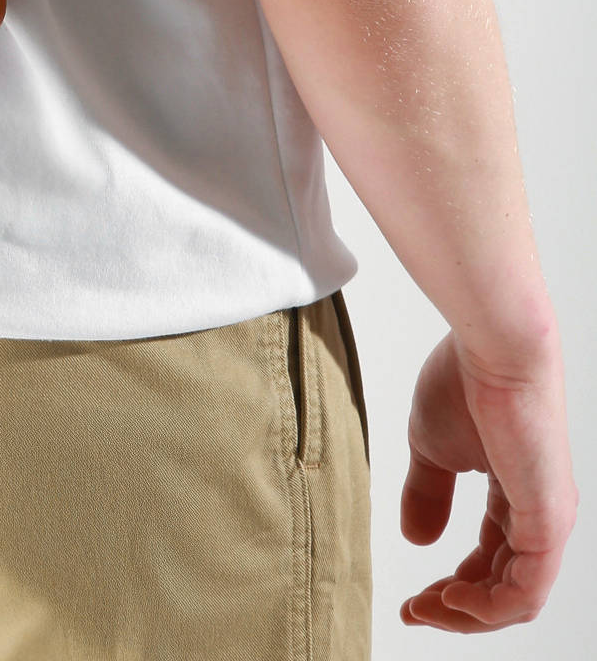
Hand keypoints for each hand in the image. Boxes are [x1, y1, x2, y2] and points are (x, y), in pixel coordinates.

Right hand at [400, 326, 577, 631]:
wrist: (490, 346)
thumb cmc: (464, 381)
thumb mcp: (432, 448)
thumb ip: (427, 494)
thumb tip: (418, 540)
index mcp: (517, 496)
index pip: (491, 562)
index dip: (453, 588)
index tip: (412, 597)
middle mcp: (540, 514)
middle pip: (504, 588)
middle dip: (457, 609)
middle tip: (415, 611)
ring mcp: (548, 520)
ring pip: (516, 599)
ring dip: (469, 614)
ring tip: (428, 607)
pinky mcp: (548, 520)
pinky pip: (525, 589)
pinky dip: (488, 606)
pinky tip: (453, 597)